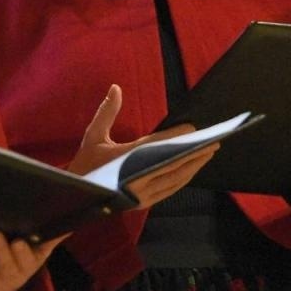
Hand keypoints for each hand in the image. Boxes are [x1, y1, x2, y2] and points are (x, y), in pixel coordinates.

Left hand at [0, 231, 64, 290]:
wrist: (2, 288)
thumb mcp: (38, 250)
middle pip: (6, 265)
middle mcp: (11, 278)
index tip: (19, 241)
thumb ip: (51, 237)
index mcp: (28, 266)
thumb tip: (73, 221)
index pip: (28, 260)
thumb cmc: (20, 259)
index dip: (23, 252)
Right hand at [66, 84, 218, 208]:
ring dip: (193, 167)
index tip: (192, 128)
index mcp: (125, 159)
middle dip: (195, 153)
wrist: (76, 197)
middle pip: (173, 164)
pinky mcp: (145, 203)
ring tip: (208, 154)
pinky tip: (192, 170)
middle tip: (213, 143)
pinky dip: (183, 179)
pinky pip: (170, 190)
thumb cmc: (86, 164)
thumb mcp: (93, 136)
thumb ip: (107, 112)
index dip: (176, 137)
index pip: (157, 146)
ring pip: (175, 179)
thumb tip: (116, 88)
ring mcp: (142, 193)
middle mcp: (137, 177)